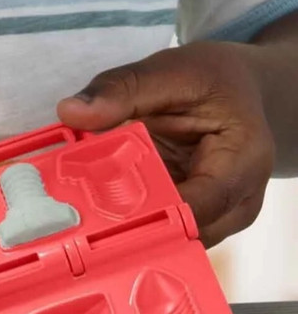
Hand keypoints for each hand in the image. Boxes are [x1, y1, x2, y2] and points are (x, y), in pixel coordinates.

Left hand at [57, 41, 274, 247]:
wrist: (238, 89)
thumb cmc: (212, 80)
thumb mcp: (170, 71)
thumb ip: (121, 90)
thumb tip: (70, 111)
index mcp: (242, 164)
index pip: (194, 209)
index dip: (143, 215)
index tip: (92, 208)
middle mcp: (235, 204)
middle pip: (178, 235)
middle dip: (126, 226)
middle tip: (73, 212)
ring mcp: (214, 220)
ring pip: (165, 241)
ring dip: (122, 228)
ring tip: (79, 210)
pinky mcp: (191, 221)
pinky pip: (158, 232)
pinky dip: (126, 222)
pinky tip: (94, 207)